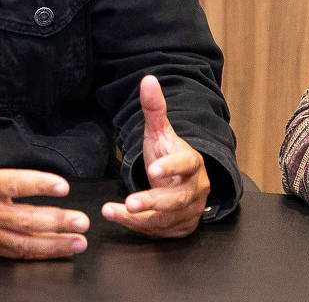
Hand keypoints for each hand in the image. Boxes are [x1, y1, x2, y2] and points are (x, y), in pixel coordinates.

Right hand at [0, 100, 89, 257]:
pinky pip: (16, 253)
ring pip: (25, 242)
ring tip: (78, 241)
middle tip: (81, 219)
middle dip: (57, 221)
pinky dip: (38, 254)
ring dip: (54, 243)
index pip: (14, 184)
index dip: (39, 185)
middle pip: (26, 218)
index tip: (62, 185)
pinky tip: (57, 251)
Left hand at [101, 75, 209, 237]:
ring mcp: (189, 211)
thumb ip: (154, 108)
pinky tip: (117, 217)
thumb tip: (148, 79)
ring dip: (139, 218)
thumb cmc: (169, 154)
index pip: (186, 164)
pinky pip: (159, 230)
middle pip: (177, 198)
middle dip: (152, 201)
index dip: (171, 167)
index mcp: (192, 163)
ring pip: (166, 218)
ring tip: (113, 211)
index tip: (152, 170)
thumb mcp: (159, 132)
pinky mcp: (180, 227)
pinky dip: (138, 226)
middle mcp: (195, 189)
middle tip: (130, 203)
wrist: (182, 180)